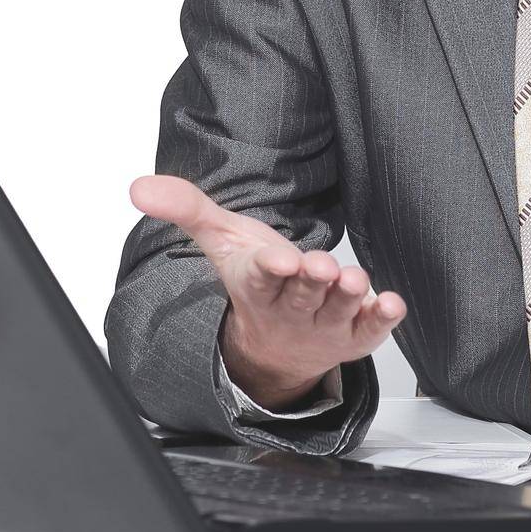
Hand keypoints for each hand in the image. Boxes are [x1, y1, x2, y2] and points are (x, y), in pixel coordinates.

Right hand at [129, 174, 406, 410]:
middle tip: (321, 266)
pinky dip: (381, 319)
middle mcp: (291, 309)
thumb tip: (139, 187)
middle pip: (302, 295)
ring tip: (353, 279)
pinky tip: (392, 304)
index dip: (271, 269)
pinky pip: (369, 331)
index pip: (261, 279)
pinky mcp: (355, 335)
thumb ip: (187, 209)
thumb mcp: (222, 241)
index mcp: (258, 287)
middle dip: (312, 281)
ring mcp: (324, 325)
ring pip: (337, 311)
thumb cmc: (257, 279)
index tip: (281, 260)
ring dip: (347, 296)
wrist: (275, 344)